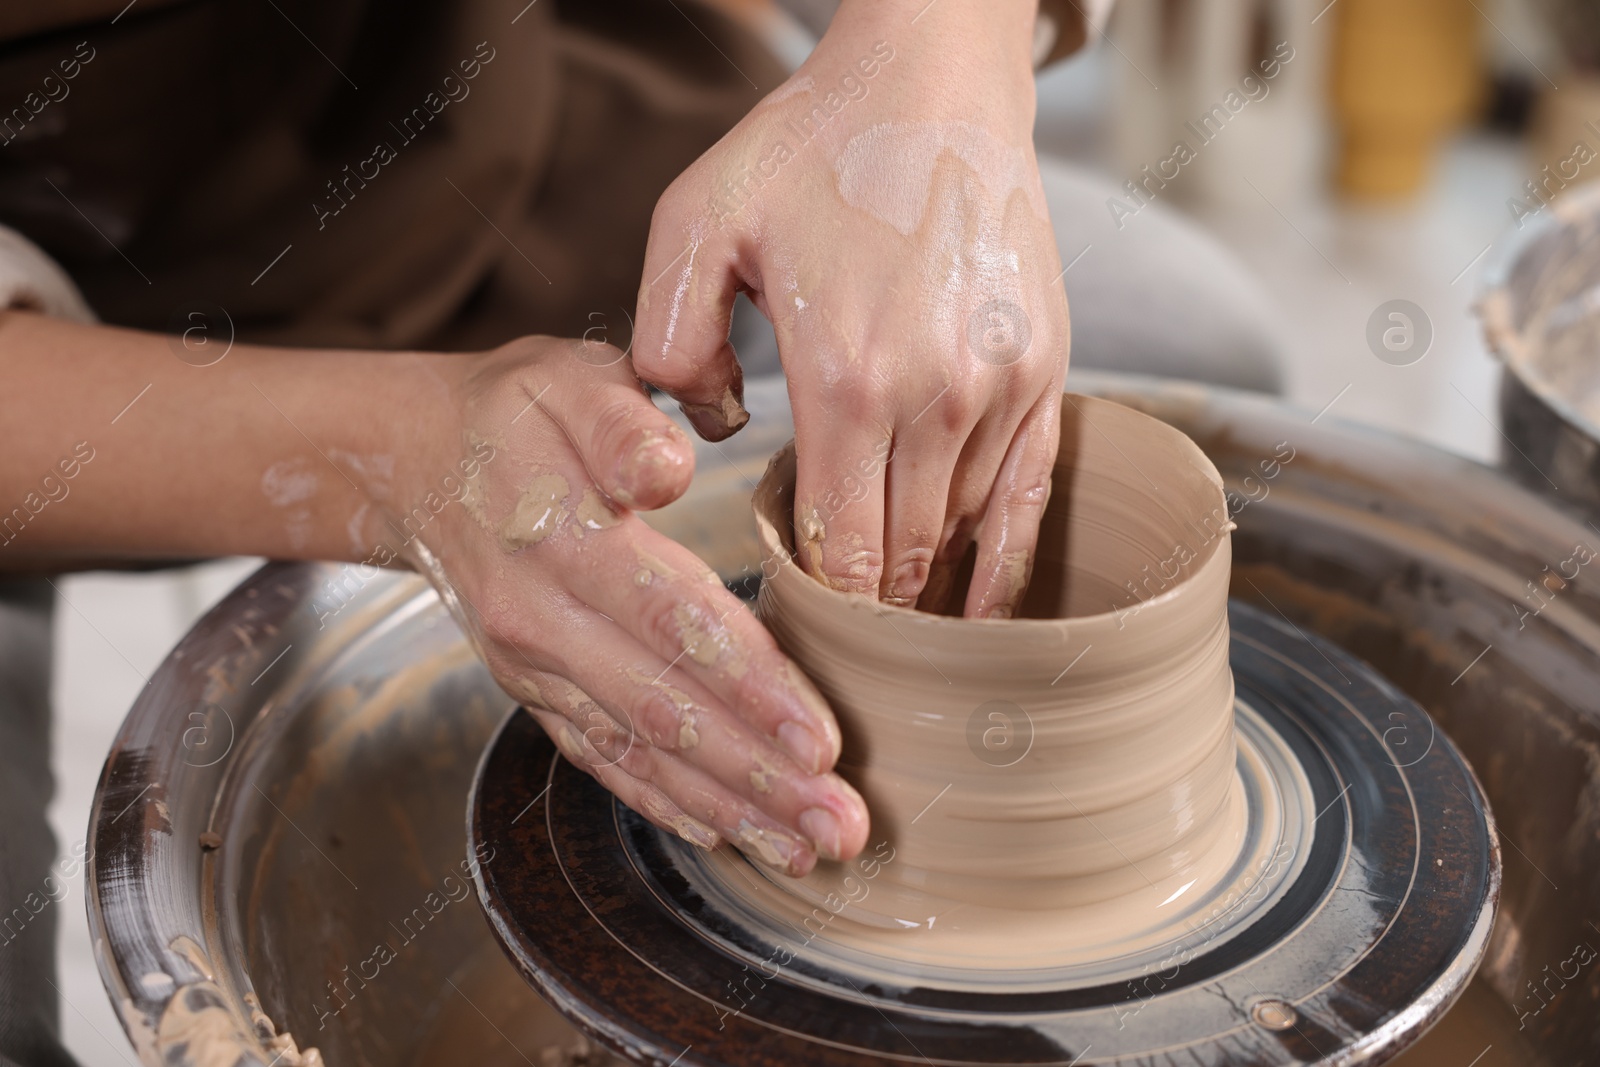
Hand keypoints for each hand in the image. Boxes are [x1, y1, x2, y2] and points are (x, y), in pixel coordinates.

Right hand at [393, 337, 869, 874]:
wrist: (417, 461)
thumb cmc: (518, 412)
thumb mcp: (567, 378)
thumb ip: (620, 421)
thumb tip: (670, 468)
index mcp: (564, 540)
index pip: (673, 625)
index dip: (750, 688)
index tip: (819, 741)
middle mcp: (543, 621)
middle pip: (666, 711)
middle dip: (759, 777)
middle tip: (841, 825)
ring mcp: (535, 668)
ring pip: (639, 751)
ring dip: (726, 808)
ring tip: (805, 850)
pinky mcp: (535, 693)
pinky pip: (602, 758)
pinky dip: (664, 802)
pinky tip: (725, 834)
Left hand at [633, 0, 1067, 617]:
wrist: (934, 84)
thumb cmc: (812, 149)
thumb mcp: (695, 221)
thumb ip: (667, 341)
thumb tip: (712, 429)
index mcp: (846, 379)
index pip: (838, 546)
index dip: (819, 604)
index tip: (797, 634)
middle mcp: (935, 398)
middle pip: (902, 555)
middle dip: (866, 610)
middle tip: (833, 647)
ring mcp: (1001, 388)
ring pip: (961, 532)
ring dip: (924, 584)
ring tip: (892, 628)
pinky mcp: (1045, 372)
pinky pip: (1029, 497)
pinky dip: (1005, 564)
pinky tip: (986, 611)